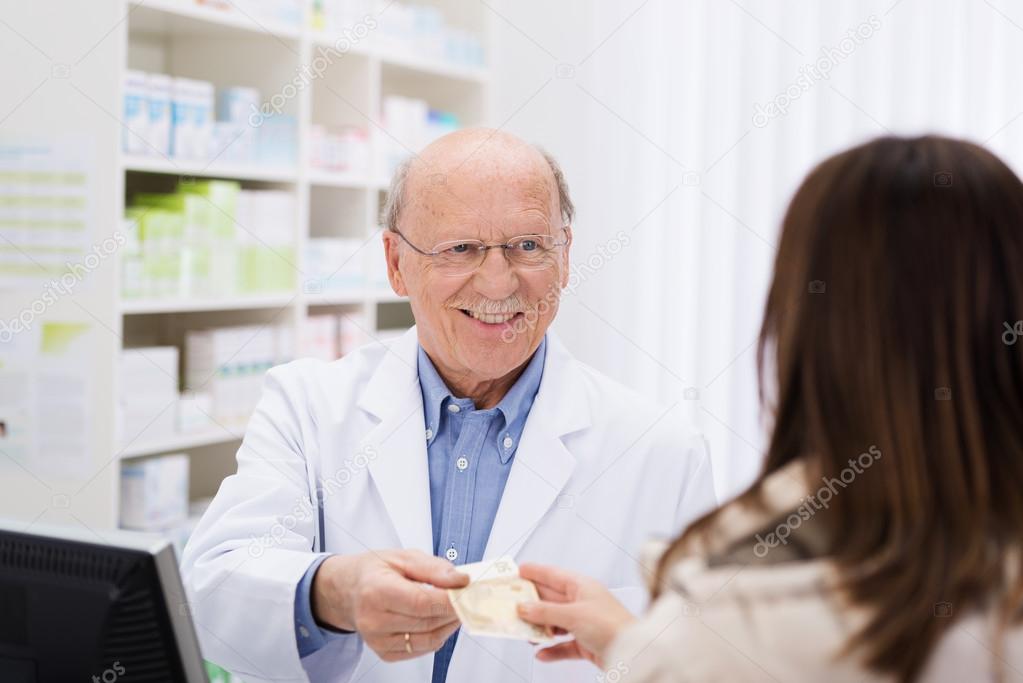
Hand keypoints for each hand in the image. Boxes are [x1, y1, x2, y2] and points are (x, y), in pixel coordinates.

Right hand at [312, 549, 468, 661]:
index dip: (449, 600)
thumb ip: (434, 569)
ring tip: (454, 608)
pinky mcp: (384, 653)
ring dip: (448, 625)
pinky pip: (420, 649)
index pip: (421, 603)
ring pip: (428, 640)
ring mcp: (378, 640)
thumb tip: (460, 580)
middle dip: (453, 611)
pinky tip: (438, 620)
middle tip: (467, 597)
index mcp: (376, 591)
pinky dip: (436, 636)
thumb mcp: (403, 557)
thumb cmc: (374, 571)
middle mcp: (373, 620)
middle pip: (427, 622)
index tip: (468, 592)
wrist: (348, 589)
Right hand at [516, 563, 637, 667]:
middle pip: (550, 600)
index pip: (552, 575)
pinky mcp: (586, 643)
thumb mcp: (573, 615)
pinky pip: (563, 644)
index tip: (516, 571)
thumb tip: (524, 607)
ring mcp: (584, 622)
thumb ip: (546, 612)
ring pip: (554, 623)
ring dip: (539, 628)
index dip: (534, 572)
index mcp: (581, 586)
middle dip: (530, 603)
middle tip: (510, 605)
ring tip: (522, 632)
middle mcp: (582, 602)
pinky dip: (552, 649)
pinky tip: (541, 653)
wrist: (634, 652)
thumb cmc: (611, 626)